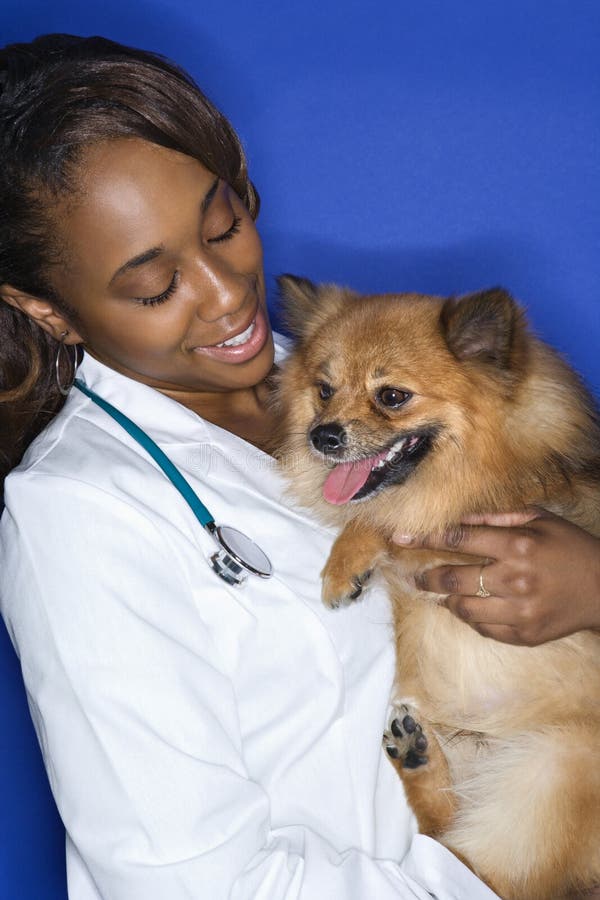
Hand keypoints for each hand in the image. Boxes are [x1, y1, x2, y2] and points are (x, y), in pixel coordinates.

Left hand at [393, 509, 599, 645]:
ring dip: (447, 600)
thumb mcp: (540, 519)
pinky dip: (472, 618)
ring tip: (443, 593)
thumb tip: (460, 517)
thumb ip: (498, 518)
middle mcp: (515, 579)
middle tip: (417, 575)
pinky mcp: (524, 635)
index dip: (424, 538)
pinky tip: (472, 608)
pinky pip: (484, 629)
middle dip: (427, 576)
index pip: (458, 540)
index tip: (401, 538)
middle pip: (453, 579)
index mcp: (518, 545)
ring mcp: (519, 610)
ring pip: (464, 609)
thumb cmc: (570, 548)